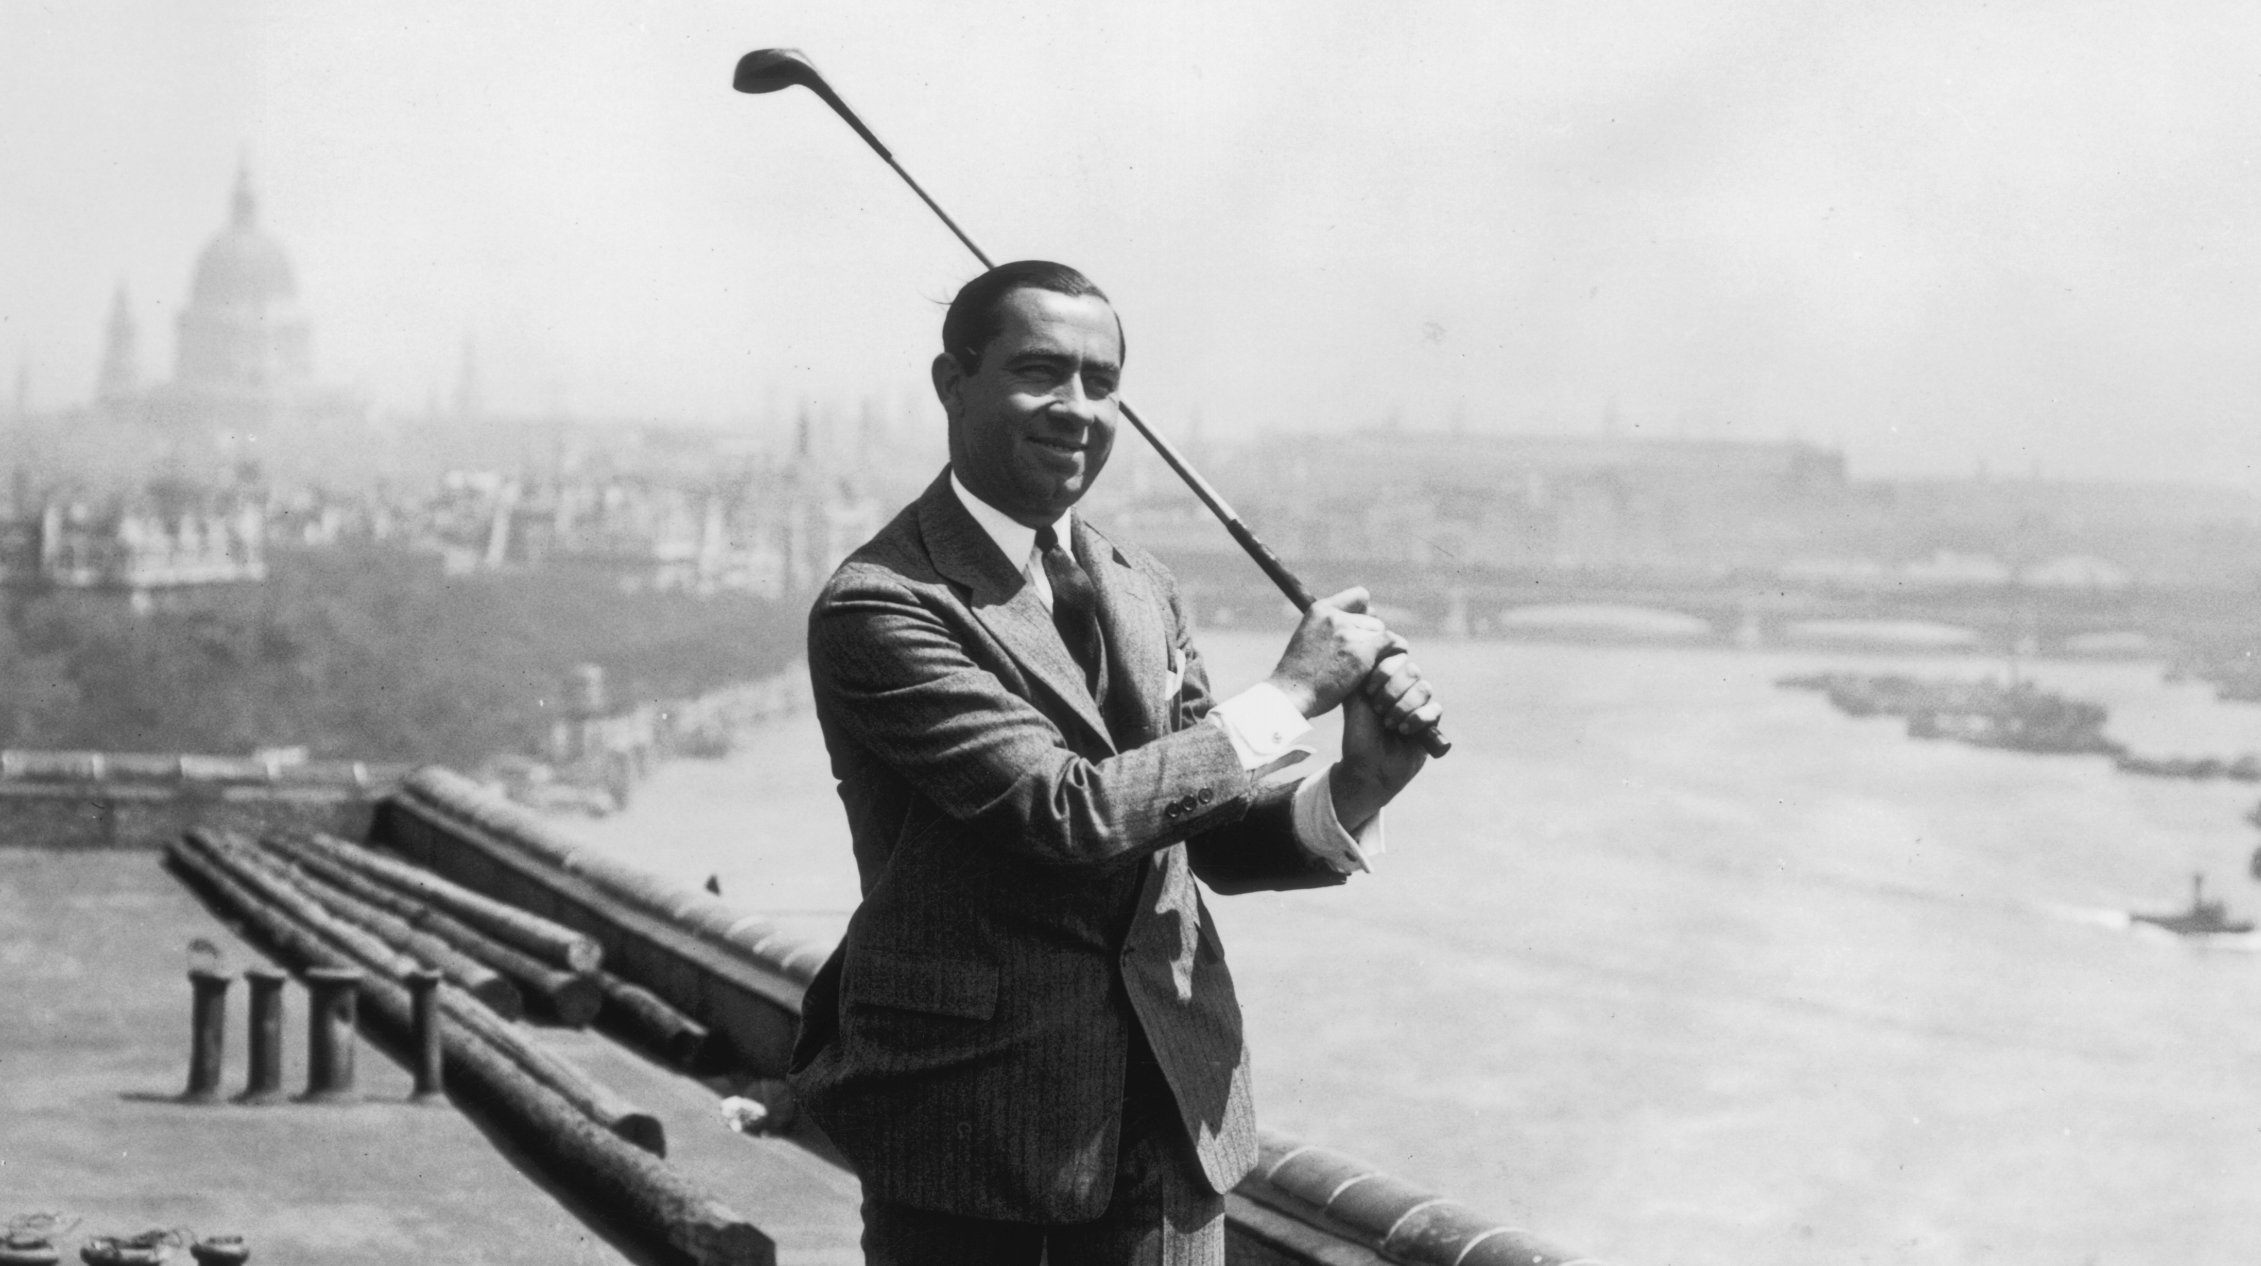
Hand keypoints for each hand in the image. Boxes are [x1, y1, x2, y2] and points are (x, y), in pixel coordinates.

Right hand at [1267, 587, 1394, 717]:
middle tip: (1357, 660)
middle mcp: (1335, 616)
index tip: (1359, 631)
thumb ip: (1335, 625)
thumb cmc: (1301, 673)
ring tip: (1361, 670)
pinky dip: (1395, 652)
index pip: (1360, 596)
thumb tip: (1372, 611)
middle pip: (1373, 620)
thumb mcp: (1310, 637)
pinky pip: (1392, 642)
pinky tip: (1387, 665)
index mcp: (1320, 609)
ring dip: (1377, 651)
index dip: (1365, 613)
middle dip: (1369, 638)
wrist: (1292, 694)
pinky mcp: (1362, 652)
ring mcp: (1348, 633)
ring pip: (1381, 634)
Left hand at [1331, 651, 1440, 828]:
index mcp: (1384, 679)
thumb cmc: (1358, 735)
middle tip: (1378, 708)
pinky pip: (1435, 708)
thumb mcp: (1353, 701)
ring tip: (1389, 723)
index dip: (1385, 670)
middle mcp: (1402, 688)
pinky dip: (1418, 717)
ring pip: (1424, 687)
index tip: (1369, 690)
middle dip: (1393, 689)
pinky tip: (1404, 730)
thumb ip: (1361, 674)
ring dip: (1404, 705)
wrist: (1368, 768)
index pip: (1395, 658)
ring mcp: (1417, 704)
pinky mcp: (1431, 722)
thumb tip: (1370, 650)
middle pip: (1412, 670)